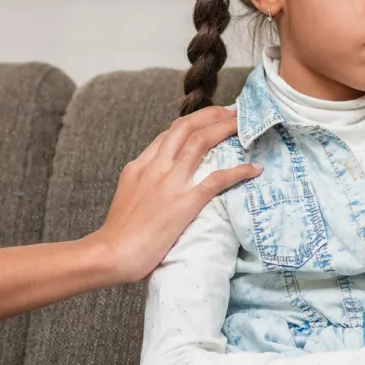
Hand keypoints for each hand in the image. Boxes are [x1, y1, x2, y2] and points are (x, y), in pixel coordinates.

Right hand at [93, 107, 260, 283]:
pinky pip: (216, 180)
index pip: (167, 134)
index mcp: (139, 166)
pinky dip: (237, 172)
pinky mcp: (184, 203)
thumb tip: (159, 182)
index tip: (207, 120)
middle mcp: (154, 168)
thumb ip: (143, 182)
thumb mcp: (126, 196)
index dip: (191, 123)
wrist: (111, 253)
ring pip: (199, 143)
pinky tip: (253, 169)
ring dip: (224, 129)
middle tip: (231, 111)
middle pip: (185, 128)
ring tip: (242, 125)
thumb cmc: (118, 233)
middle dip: (210, 115)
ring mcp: (169, 184)